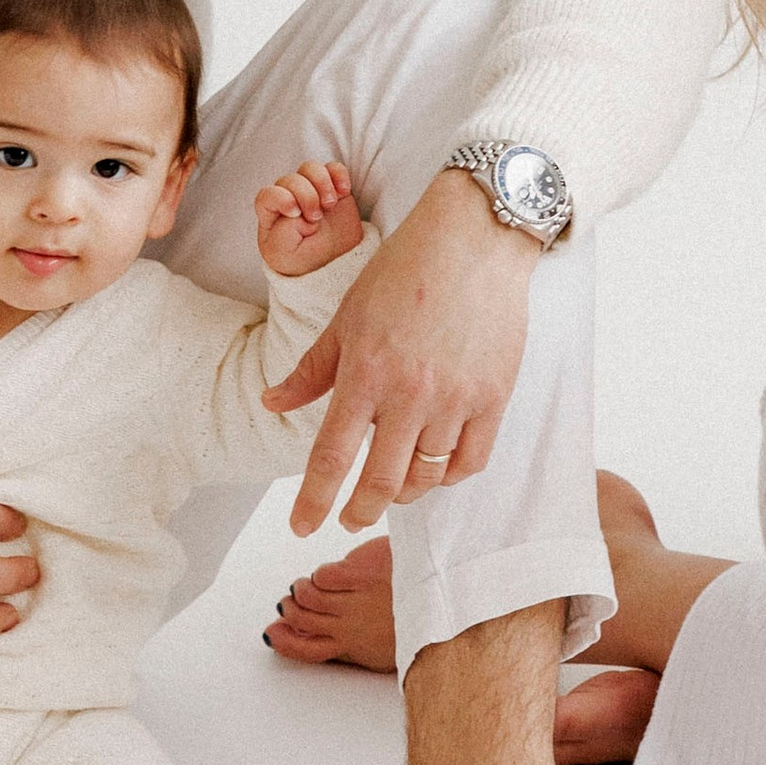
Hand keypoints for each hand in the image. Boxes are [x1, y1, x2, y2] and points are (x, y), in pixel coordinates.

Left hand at [254, 157, 367, 278]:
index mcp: (272, 215)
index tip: (296, 213)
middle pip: (290, 179)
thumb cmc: (304, 261)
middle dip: (306, 196)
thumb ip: (282, 230)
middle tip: (316, 217)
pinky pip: (334, 168)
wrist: (336, 264)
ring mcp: (312, 192)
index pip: (267, 194)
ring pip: (310, 168)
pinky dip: (339, 175)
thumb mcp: (283, 254)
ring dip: (321, 183)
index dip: (281, 198)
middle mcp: (290, 199)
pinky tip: (343, 192)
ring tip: (330, 205)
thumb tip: (297, 208)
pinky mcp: (334, 189)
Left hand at [263, 169, 537, 536]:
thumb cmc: (406, 268)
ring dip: (404, 494)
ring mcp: (455, 398)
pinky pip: (470, 460)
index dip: (313, 500)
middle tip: (348, 520)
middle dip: (359, 511)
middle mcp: (410, 393)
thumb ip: (312, 368)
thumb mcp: (347, 315)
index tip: (301, 527)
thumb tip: (272, 402)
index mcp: (365, 371)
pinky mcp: (493, 396)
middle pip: (381, 482)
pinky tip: (436, 469)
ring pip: (427, 477)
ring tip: (392, 490)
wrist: (475, 237)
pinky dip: (449, 475)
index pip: (332, 457)